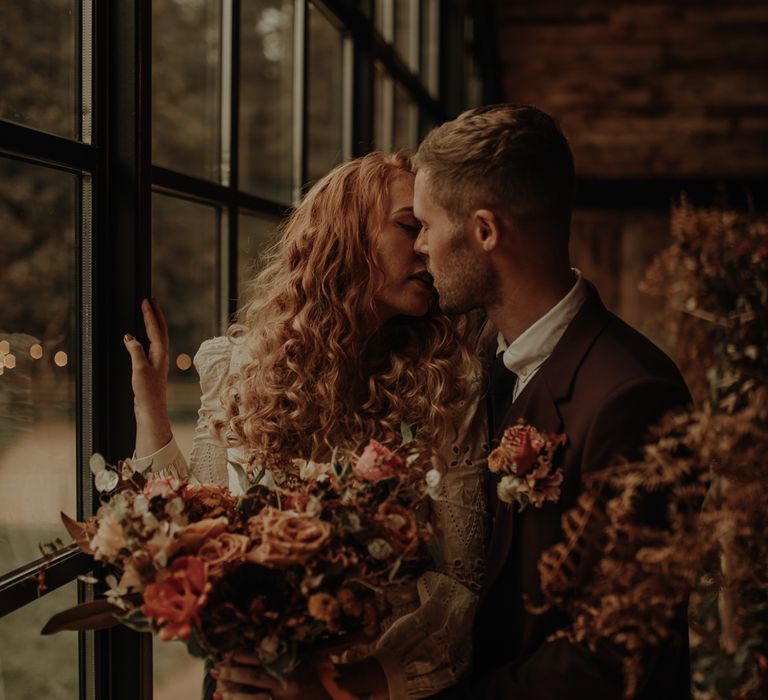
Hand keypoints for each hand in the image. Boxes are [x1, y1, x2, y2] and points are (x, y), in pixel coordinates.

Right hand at [123, 298, 172, 455]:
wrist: (151, 411)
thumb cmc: (147, 392)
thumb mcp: (139, 370)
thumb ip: (135, 351)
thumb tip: (130, 337)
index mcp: (160, 354)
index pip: (155, 329)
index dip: (150, 315)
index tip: (146, 301)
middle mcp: (161, 356)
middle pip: (160, 330)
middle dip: (156, 315)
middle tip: (151, 300)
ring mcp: (157, 361)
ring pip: (157, 337)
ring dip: (153, 324)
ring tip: (148, 312)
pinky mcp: (152, 368)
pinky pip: (151, 345)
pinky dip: (147, 336)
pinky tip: (141, 337)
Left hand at [212, 653, 332, 699]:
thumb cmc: (318, 679)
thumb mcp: (306, 660)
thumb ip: (286, 653)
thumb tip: (261, 646)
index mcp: (291, 665)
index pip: (262, 657)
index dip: (242, 655)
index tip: (227, 654)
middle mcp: (286, 682)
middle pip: (253, 677)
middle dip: (232, 673)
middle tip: (214, 669)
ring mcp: (283, 699)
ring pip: (253, 697)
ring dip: (233, 694)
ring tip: (217, 690)